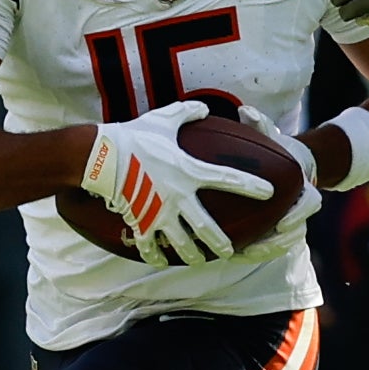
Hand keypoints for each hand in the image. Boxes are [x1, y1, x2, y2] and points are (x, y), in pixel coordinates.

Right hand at [79, 100, 274, 265]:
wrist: (100, 155)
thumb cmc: (133, 136)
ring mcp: (158, 212)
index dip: (250, 185)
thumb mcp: (164, 119)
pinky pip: (148, 245)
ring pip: (180, 243)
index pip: (227, 179)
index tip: (268, 192)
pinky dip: (154, 255)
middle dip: (220, 242)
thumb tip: (205, 108)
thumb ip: (188, 113)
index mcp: (188, 171)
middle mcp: (178, 196)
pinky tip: (160, 260)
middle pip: (206, 228)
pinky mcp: (139, 221)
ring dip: (191, 255)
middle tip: (229, 251)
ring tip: (199, 260)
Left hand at [233, 104, 324, 252]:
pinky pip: (268, 245)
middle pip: (296, 232)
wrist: (291, 162)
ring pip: (283, 243)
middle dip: (279, 242)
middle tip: (260, 246)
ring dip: (265, 250)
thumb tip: (245, 111)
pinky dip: (254, 250)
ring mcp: (291, 221)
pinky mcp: (277, 229)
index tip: (284, 222)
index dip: (299, 214)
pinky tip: (232, 252)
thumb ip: (261, 123)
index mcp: (305, 187)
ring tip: (244, 254)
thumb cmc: (280, 147)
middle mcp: (300, 207)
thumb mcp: (271, 133)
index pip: (310, 204)